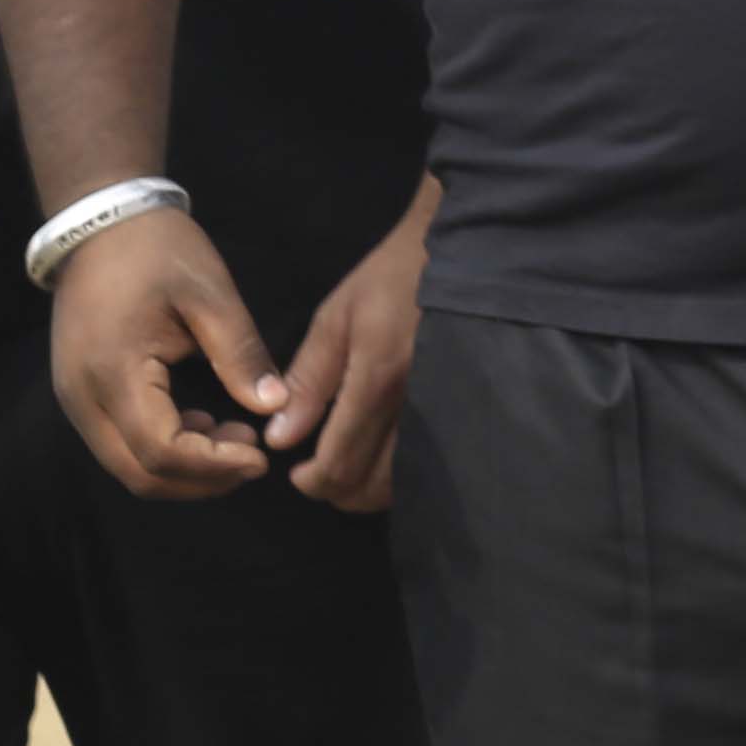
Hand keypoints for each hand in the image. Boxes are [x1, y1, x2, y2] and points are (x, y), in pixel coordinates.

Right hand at [48, 206, 283, 499]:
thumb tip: (275, 407)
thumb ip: (241, 353)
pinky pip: (120, 442)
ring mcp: (75, 400)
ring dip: (183, 466)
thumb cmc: (157, 250)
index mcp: (113, 373)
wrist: (101, 221)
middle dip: (201, 479)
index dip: (214, 466)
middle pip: (139, 474)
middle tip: (251, 455)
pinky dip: (163, 448)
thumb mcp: (210, 294)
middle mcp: (82, 399)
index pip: (161, 452)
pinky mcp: (80, 394)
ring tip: (234, 434)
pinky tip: (201, 420)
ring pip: (127, 465)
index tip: (261, 456)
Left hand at [267, 180, 434, 511]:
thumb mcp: (337, 317)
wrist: (464, 254)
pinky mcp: (463, 409)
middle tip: (317, 471)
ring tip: (348, 462)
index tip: (296, 472)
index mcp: (379, 380)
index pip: (340, 463)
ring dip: (369, 486)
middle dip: (339, 491)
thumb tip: (281, 437)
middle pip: (372, 486)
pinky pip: (429, 462)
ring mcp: (446, 412)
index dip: (312, 481)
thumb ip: (309, 379)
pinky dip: (400, 472)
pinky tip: (383, 453)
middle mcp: (416, 406)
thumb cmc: (392, 278)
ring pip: (403, 482)